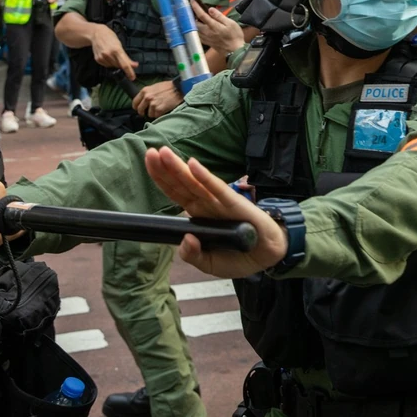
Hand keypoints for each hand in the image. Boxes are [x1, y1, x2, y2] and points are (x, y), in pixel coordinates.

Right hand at [90, 24, 137, 79]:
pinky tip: (108, 56)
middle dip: (122, 66)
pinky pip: (106, 65)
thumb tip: (135, 65)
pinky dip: (109, 63)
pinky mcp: (98, 59)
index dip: (129, 72)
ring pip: (112, 67)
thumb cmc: (110, 37)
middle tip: (122, 60)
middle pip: (119, 66)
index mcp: (116, 50)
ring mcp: (102, 57)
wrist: (96, 33)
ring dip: (115, 64)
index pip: (125, 64)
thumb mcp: (120, 45)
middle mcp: (109, 54)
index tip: (132, 78)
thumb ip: (127, 57)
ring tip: (113, 55)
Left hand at [132, 81, 182, 117]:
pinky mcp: (159, 109)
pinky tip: (163, 110)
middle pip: (140, 110)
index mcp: (144, 91)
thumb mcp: (154, 87)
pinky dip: (160, 114)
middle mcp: (147, 97)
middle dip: (143, 112)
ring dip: (153, 113)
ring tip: (159, 108)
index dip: (136, 107)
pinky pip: (156, 116)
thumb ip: (147, 93)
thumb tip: (143, 101)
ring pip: (149, 114)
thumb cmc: (167, 87)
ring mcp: (153, 104)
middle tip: (147, 113)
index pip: (135, 102)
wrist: (178, 88)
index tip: (138, 109)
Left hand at [144, 147, 286, 277]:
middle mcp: (205, 204)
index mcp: (197, 214)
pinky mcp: (234, 203)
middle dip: (165, 168)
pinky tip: (193, 164)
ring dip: (179, 168)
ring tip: (164, 153)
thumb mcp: (210, 263)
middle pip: (181, 183)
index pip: (175, 192)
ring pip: (195, 183)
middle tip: (150, 152)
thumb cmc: (238, 256)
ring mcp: (219, 202)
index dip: (161, 178)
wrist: (267, 256)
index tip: (149, 161)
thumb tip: (186, 240)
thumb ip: (194, 256)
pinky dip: (205, 177)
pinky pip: (217, 189)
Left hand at [190, 0, 244, 53]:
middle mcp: (207, 32)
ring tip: (193, 15)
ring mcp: (205, 38)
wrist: (235, 51)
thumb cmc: (235, 36)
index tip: (192, 1)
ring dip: (192, 22)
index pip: (201, 15)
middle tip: (191, 8)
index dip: (196, 7)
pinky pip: (197, 34)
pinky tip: (196, 26)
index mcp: (213, 26)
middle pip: (194, 22)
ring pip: (194, 29)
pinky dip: (194, 29)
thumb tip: (210, 9)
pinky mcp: (206, 42)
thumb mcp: (230, 23)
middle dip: (191, 14)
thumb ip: (219, 16)